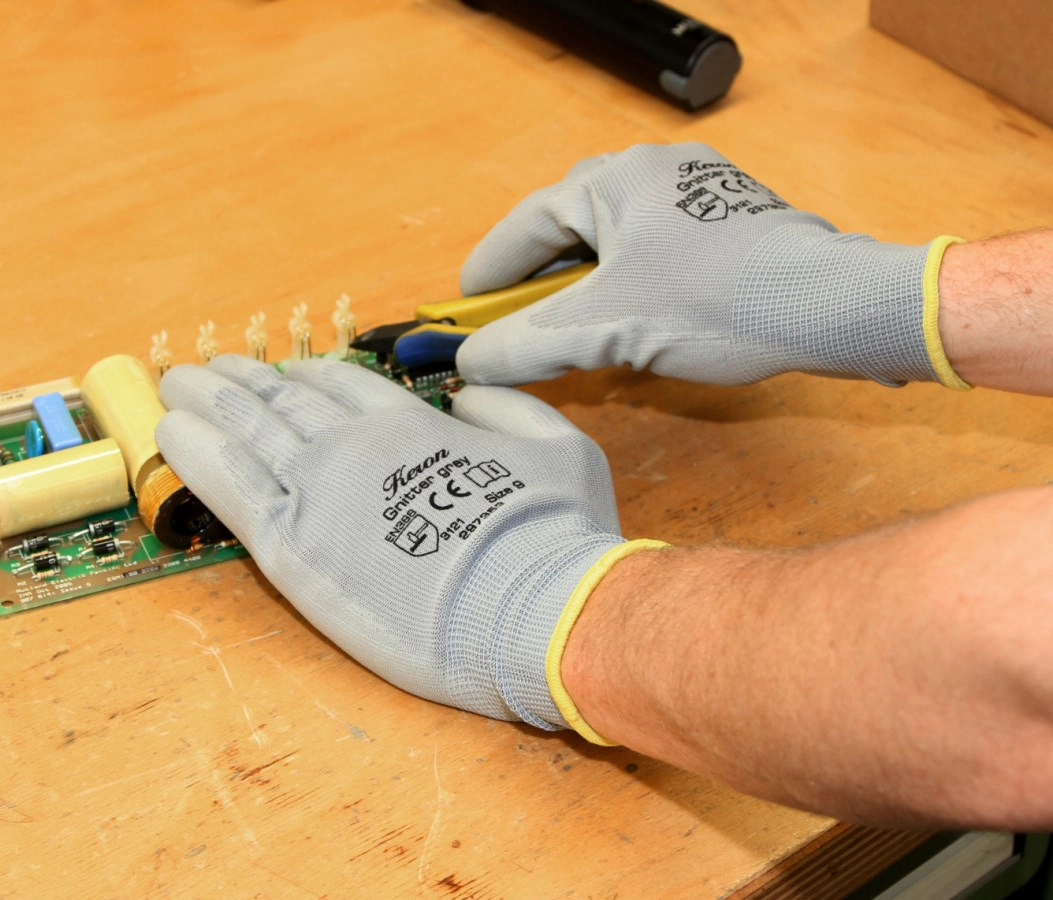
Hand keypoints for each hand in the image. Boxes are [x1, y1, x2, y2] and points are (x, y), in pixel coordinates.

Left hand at [155, 355, 658, 737]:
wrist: (530, 612)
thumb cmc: (554, 540)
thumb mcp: (560, 449)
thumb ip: (509, 410)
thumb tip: (470, 395)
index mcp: (414, 424)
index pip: (344, 385)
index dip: (308, 374)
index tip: (285, 371)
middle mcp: (355, 446)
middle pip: (283, 398)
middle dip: (242, 379)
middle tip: (209, 368)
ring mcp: (317, 491)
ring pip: (246, 431)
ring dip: (207, 402)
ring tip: (177, 386)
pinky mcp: (291, 548)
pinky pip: (226, 487)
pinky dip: (194, 454)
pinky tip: (168, 433)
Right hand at [457, 142, 965, 388]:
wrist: (833, 308)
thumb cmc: (720, 302)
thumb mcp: (605, 331)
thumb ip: (525, 345)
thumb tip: (470, 362)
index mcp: (613, 179)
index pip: (525, 226)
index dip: (487, 276)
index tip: (462, 314)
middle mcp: (651, 172)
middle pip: (567, 231)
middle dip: (536, 286)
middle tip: (512, 330)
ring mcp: (694, 194)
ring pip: (612, 245)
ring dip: (582, 291)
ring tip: (569, 337)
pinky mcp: (726, 222)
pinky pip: (653, 252)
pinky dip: (626, 288)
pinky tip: (630, 326)